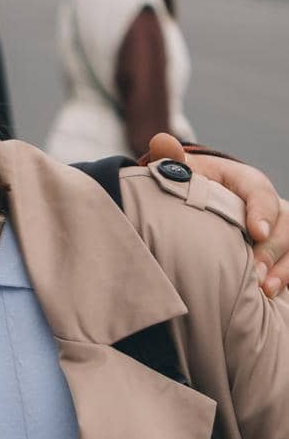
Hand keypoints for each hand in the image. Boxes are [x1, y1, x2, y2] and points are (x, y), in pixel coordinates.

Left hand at [149, 133, 287, 297]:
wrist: (203, 205)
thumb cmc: (192, 188)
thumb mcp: (182, 173)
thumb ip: (171, 160)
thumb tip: (162, 141)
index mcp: (245, 181)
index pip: (260, 191)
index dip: (261, 211)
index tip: (256, 232)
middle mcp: (269, 205)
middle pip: (285, 222)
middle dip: (273, 248)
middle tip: (256, 272)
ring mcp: (279, 229)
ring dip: (284, 268)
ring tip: (264, 290)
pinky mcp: (280, 250)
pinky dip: (286, 278)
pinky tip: (271, 297)